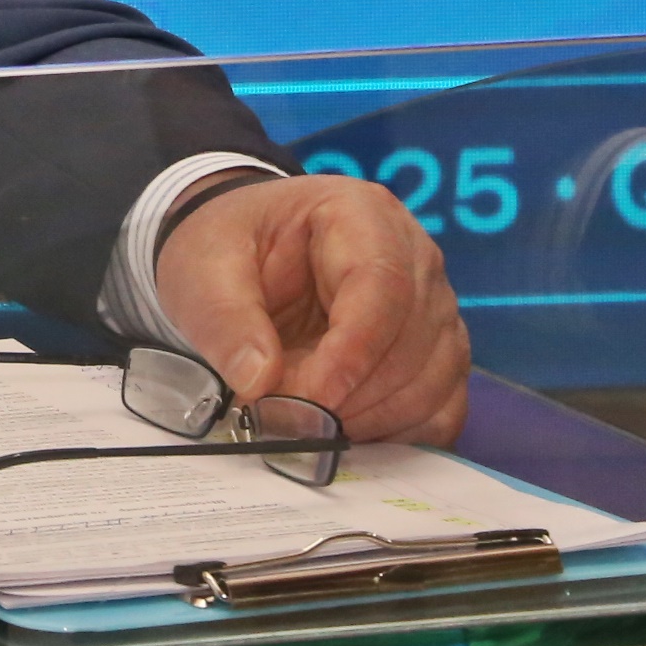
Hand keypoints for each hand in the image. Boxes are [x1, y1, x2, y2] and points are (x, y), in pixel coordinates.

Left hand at [154, 174, 470, 445]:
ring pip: (436, 378)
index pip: (381, 284)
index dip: (352, 351)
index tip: (309, 399)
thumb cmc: (229, 248)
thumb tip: (258, 384)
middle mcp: (415, 255)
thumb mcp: (202, 268)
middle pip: (415, 336)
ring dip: (373, 416)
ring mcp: (435, 306)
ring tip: (307, 421)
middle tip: (289, 417)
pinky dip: (400, 433)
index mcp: (361, 213)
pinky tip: (347, 432)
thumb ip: (224, 320)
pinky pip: (443, 406)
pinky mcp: (438, 354)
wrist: (245, 254)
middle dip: (353, 392)